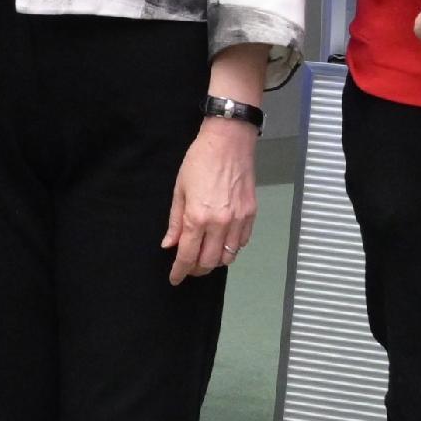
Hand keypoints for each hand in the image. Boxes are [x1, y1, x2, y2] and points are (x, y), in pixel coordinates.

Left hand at [160, 116, 258, 281]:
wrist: (229, 141)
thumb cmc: (200, 160)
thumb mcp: (179, 190)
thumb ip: (175, 221)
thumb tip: (169, 244)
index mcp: (197, 217)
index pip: (188, 255)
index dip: (180, 271)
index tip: (175, 278)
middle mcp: (220, 223)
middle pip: (209, 262)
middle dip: (197, 269)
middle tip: (189, 267)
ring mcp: (239, 220)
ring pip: (229, 256)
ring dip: (215, 261)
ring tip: (205, 256)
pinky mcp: (251, 214)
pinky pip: (242, 242)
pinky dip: (232, 248)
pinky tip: (223, 243)